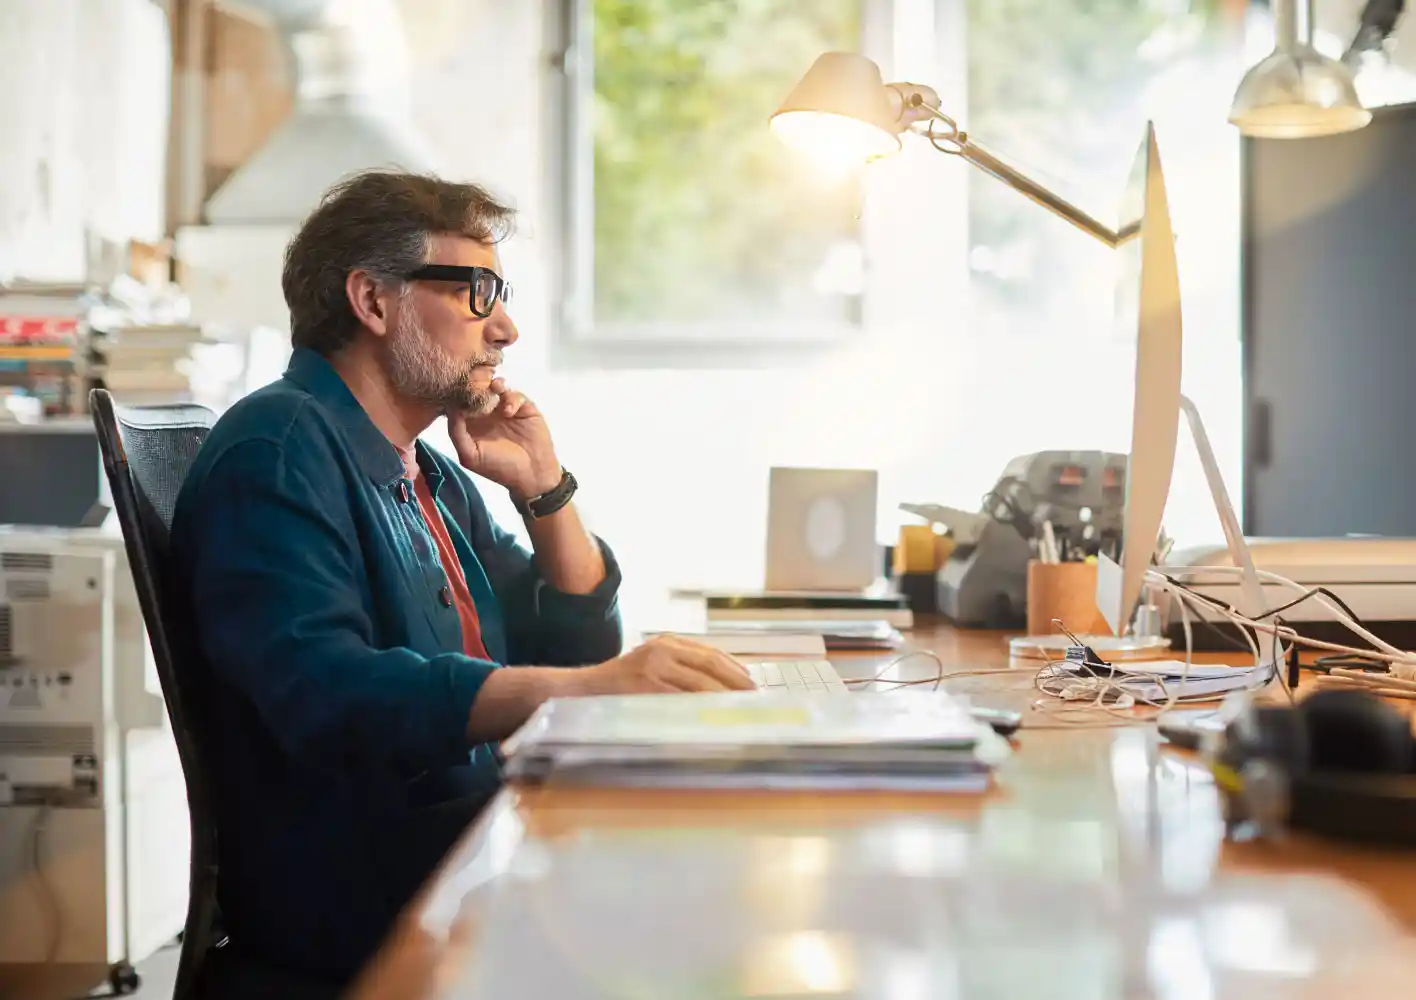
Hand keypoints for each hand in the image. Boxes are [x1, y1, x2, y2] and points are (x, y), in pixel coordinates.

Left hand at [448, 379, 561, 498]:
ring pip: (497, 387)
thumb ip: (456, 433)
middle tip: (477, 384)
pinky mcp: (524, 408)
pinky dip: (511, 399)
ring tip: (495, 388)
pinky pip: (515, 395)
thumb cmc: (499, 468)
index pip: (460, 402)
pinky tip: (509, 412)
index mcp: (471, 424)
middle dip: (477, 384)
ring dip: (495, 385)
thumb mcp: (470, 455)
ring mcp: (505, 409)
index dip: (458, 394)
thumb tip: (451, 408)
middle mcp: (487, 414)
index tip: (458, 390)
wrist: (531, 475)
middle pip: (478, 390)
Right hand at [582, 635, 756, 693]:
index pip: (709, 653)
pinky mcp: (645, 686)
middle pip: (709, 664)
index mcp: (666, 642)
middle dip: (735, 681)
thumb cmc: (619, 686)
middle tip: (754, 697)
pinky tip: (713, 716)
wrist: (581, 690)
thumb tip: (718, 689)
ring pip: (699, 682)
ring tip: (740, 708)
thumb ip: (679, 672)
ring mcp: (653, 666)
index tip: (751, 683)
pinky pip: (680, 698)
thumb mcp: (651, 667)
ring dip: (723, 697)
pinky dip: (699, 708)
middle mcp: (661, 649)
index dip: (734, 669)